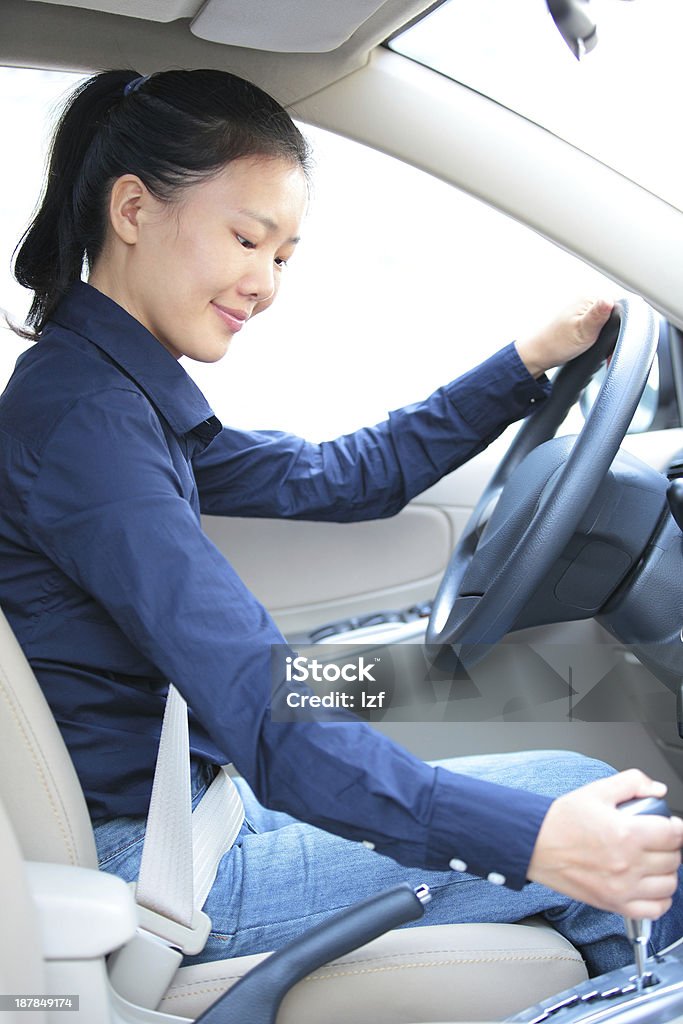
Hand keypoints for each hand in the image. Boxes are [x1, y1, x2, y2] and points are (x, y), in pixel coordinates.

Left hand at [515, 297, 613, 377]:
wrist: (538, 354)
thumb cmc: (556, 344)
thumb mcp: (583, 331)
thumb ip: (598, 315)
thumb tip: (609, 299)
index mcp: (589, 299)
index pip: (619, 306)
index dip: (620, 324)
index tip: (612, 340)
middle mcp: (585, 301)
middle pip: (613, 315)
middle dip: (611, 332)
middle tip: (600, 346)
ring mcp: (582, 311)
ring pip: (605, 323)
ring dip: (603, 336)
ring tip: (591, 345)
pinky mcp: (579, 320)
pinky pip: (596, 327)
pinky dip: (595, 337)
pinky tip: (587, 344)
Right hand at [527, 769, 682, 918]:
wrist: (535, 845)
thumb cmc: (562, 820)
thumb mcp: (597, 790)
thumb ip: (632, 783)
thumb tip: (657, 790)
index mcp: (627, 834)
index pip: (674, 834)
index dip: (676, 827)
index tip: (670, 825)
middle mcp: (628, 864)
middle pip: (674, 858)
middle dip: (670, 846)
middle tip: (656, 838)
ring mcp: (623, 887)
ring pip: (669, 884)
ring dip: (666, 871)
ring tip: (653, 860)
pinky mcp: (615, 904)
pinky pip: (655, 909)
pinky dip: (660, 898)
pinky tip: (650, 884)